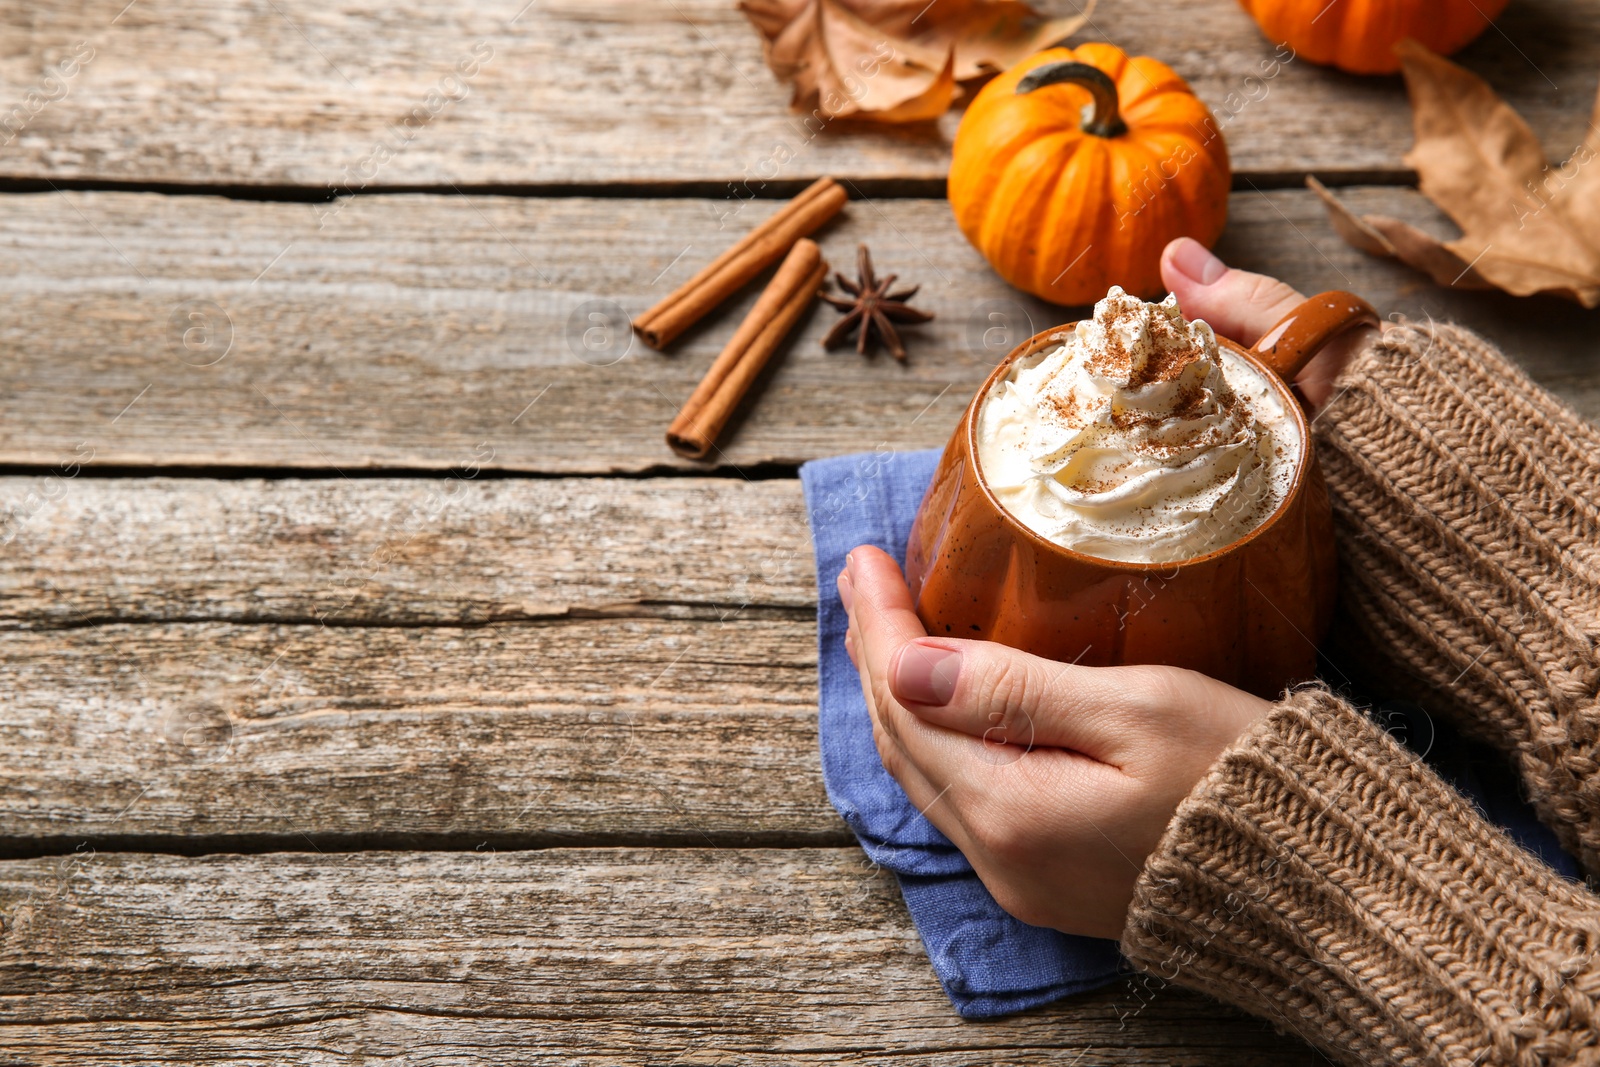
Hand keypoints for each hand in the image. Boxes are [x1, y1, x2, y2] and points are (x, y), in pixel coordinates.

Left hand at [836, 241, 1356, 937]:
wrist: (1327, 890)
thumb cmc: (1245, 782)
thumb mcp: (1137, 711)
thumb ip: (1014, 689)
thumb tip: (905, 664)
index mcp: (1009, 812)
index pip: (908, 702)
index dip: (880, 625)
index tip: (866, 557)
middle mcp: (999, 859)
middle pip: (904, 742)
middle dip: (877, 655)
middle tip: (868, 580)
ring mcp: (1022, 880)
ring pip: (930, 775)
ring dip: (903, 699)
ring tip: (890, 629)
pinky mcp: (1052, 884)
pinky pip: (965, 800)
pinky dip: (943, 738)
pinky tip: (948, 702)